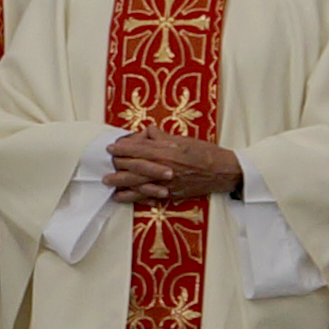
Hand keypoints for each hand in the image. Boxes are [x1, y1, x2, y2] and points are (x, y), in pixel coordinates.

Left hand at [107, 131, 239, 207]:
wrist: (223, 172)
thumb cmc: (205, 153)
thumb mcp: (183, 140)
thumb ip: (162, 137)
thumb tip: (147, 132)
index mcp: (166, 152)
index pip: (137, 149)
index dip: (122, 148)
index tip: (111, 147)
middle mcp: (163, 168)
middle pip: (134, 166)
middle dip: (117, 164)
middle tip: (105, 162)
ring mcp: (166, 183)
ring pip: (137, 183)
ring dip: (120, 182)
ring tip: (107, 181)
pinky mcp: (170, 194)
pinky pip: (147, 196)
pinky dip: (133, 197)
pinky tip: (121, 197)